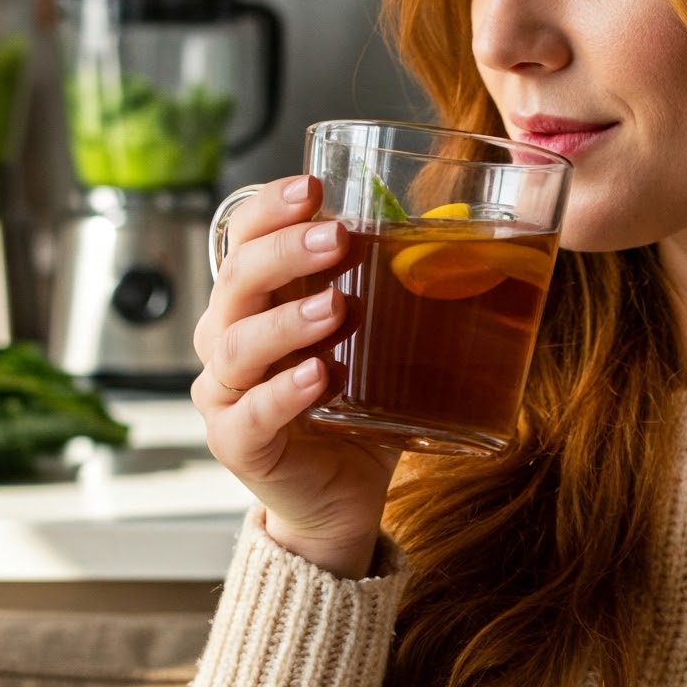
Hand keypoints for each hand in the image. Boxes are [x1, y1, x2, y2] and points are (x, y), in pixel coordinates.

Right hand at [194, 175, 397, 579]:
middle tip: (335, 238)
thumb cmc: (358, 409)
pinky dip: (284, 392)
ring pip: (237, 345)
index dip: (269, 209)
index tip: (312, 187)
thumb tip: (460, 227)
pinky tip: (318, 376)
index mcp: (256, 303)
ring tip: (337, 306)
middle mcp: (227, 339)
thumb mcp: (382, 341)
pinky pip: (252, 413)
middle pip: (236, 282)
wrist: (344, 498)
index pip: (243, 238)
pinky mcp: (238, 443)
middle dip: (284, 253)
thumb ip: (404, 288)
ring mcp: (226, 394)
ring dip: (287, 320)